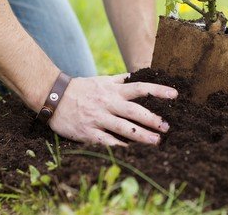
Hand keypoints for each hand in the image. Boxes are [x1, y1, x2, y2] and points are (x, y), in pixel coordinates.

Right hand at [49, 74, 177, 145]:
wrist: (53, 97)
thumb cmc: (81, 89)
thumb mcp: (101, 80)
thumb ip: (120, 80)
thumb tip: (138, 74)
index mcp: (112, 90)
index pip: (140, 88)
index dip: (158, 91)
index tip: (174, 95)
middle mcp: (107, 103)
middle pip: (134, 110)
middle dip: (153, 119)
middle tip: (167, 127)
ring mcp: (98, 118)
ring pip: (124, 128)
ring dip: (142, 135)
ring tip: (157, 142)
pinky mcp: (89, 132)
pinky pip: (107, 141)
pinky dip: (121, 146)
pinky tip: (133, 152)